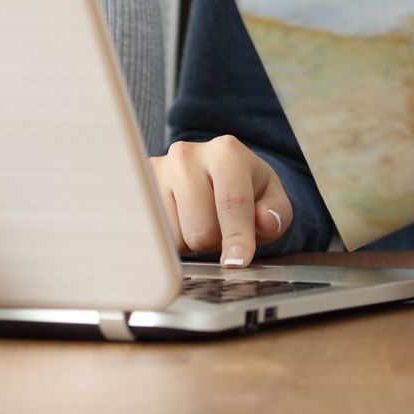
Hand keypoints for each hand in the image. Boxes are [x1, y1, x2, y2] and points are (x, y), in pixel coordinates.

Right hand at [148, 136, 292, 267]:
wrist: (211, 169)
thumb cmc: (243, 186)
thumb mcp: (270, 197)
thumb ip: (277, 213)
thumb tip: (265, 222)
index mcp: (226, 152)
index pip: (231, 202)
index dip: (237, 237)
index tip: (236, 262)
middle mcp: (186, 155)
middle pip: (200, 229)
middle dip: (215, 241)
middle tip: (221, 226)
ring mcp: (157, 169)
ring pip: (175, 238)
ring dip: (191, 242)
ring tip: (199, 220)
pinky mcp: (137, 187)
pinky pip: (154, 237)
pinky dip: (171, 239)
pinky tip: (180, 221)